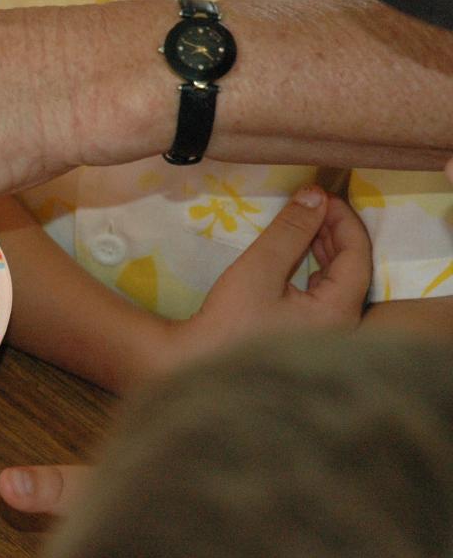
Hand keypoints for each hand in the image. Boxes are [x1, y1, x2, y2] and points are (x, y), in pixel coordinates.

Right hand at [157, 186, 371, 372]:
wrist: (200, 362)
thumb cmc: (230, 320)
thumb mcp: (260, 268)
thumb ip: (290, 230)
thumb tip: (315, 195)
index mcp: (338, 312)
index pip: (358, 255)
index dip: (343, 220)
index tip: (321, 195)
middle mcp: (342, 326)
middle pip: (353, 269)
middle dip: (335, 232)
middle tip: (313, 204)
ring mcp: (327, 335)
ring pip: (340, 281)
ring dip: (326, 249)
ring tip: (307, 223)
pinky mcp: (309, 336)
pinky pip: (326, 295)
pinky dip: (317, 269)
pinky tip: (302, 256)